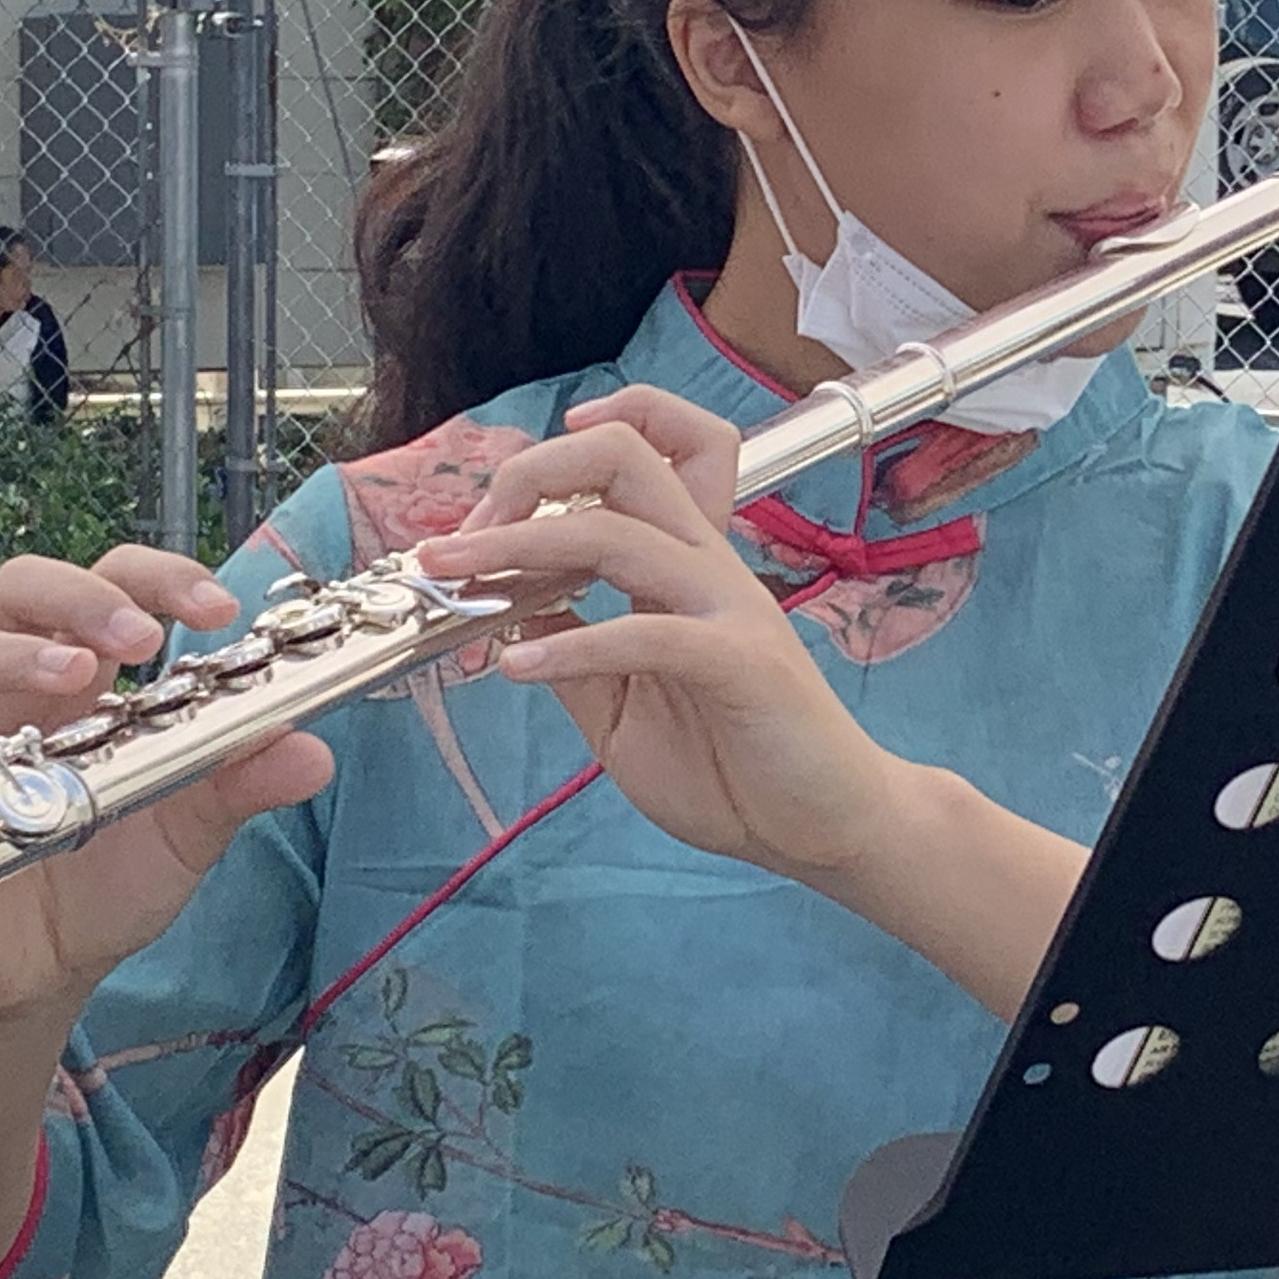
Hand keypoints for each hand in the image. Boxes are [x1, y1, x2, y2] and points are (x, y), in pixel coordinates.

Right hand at [0, 550, 335, 1021]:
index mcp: (90, 685)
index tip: (218, 610)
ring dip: (22, 651)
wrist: (40, 976)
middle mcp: (21, 693)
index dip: (159, 579)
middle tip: (145, 635)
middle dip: (86, 595)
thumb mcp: (187, 836)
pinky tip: (2, 754)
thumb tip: (314, 750)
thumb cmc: (110, 888)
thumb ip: (240, 787)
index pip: (115, 591)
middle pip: (26, 591)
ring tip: (78, 674)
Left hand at [423, 386, 909, 886]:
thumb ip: (577, 659)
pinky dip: (572, 642)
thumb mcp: (625, 711)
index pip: (645, 452)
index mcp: (683, 566)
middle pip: (622, 457)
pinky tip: (519, 667)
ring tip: (453, 574)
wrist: (824, 828)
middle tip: (462, 533)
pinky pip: (647, 633)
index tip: (493, 501)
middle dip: (529, 473)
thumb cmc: (735, 769)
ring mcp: (729, 608)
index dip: (563, 450)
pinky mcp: (742, 663)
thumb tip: (513, 614)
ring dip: (517, 544)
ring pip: (617, 531)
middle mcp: (707, 566)